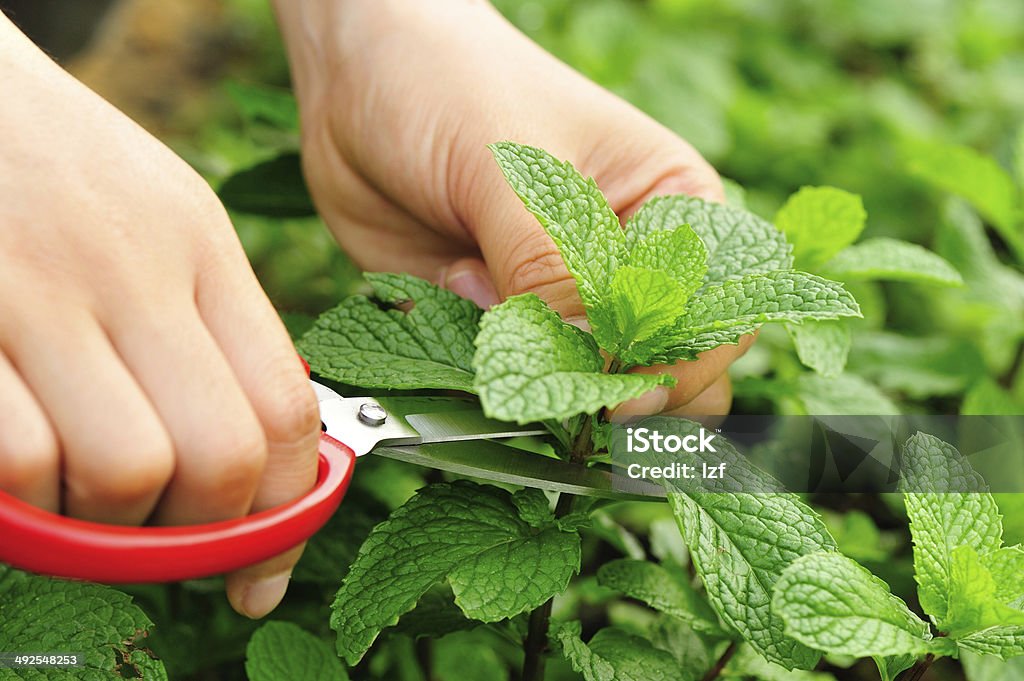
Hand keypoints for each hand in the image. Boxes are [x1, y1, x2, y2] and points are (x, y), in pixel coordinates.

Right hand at [0, 18, 318, 616]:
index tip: (266, 565)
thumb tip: (268, 455)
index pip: (286, 407)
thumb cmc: (59, 170)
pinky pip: (20, 457)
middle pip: (222, 456)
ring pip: (126, 470)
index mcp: (200, 247)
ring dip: (107, 524)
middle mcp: (134, 269)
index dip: (289, 511)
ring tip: (84, 503)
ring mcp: (38, 289)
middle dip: (203, 534)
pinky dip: (27, 500)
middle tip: (168, 539)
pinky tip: (23, 480)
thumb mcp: (164, 220)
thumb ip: (216, 326)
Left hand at [274, 0, 751, 416]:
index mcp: (671, 210)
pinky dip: (475, 369)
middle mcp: (624, 265)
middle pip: (657, 367)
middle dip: (609, 390)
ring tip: (475, 294)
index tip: (620, 397)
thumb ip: (550, 267)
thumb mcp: (512, 165)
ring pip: (577, 387)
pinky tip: (447, 282)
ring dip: (533, 378)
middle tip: (551, 382)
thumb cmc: (454, 85)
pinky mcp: (497, 322)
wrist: (356, 75)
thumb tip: (587, 364)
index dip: (676, 364)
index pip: (710, 313)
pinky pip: (504, 381)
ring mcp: (559, 301)